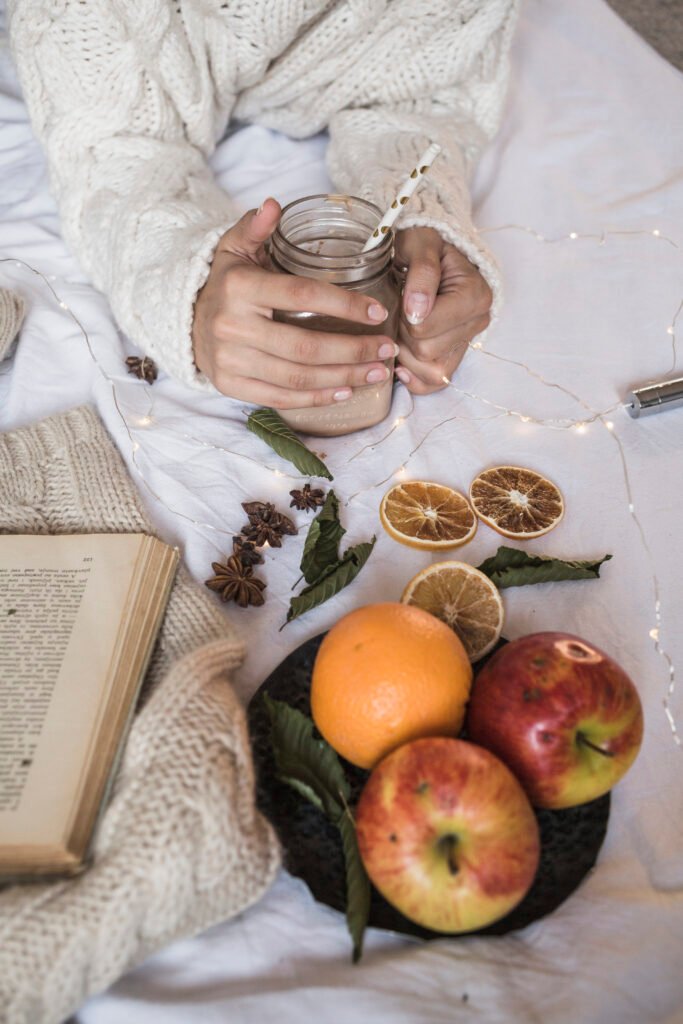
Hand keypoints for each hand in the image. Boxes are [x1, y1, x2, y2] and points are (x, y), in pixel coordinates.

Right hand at [192, 199, 395, 407]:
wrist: (187, 324)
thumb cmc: (225, 284)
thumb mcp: (234, 249)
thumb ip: (255, 227)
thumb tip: (274, 205)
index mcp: (240, 288)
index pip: (301, 295)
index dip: (344, 304)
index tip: (378, 312)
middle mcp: (233, 327)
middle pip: (305, 347)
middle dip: (353, 350)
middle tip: (387, 349)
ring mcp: (231, 361)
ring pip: (298, 377)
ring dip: (343, 378)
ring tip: (376, 372)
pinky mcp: (232, 387)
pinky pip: (281, 398)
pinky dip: (316, 399)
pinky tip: (345, 392)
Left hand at [393, 227, 492, 394]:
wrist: (431, 250)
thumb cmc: (424, 244)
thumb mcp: (421, 244)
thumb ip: (422, 272)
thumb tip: (417, 310)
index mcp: (475, 296)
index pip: (426, 328)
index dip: (404, 317)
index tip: (403, 297)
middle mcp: (478, 322)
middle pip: (427, 352)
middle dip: (405, 335)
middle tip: (400, 312)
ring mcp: (467, 341)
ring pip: (432, 372)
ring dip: (408, 356)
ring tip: (402, 330)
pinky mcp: (456, 355)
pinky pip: (436, 383)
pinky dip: (415, 377)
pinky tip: (402, 361)